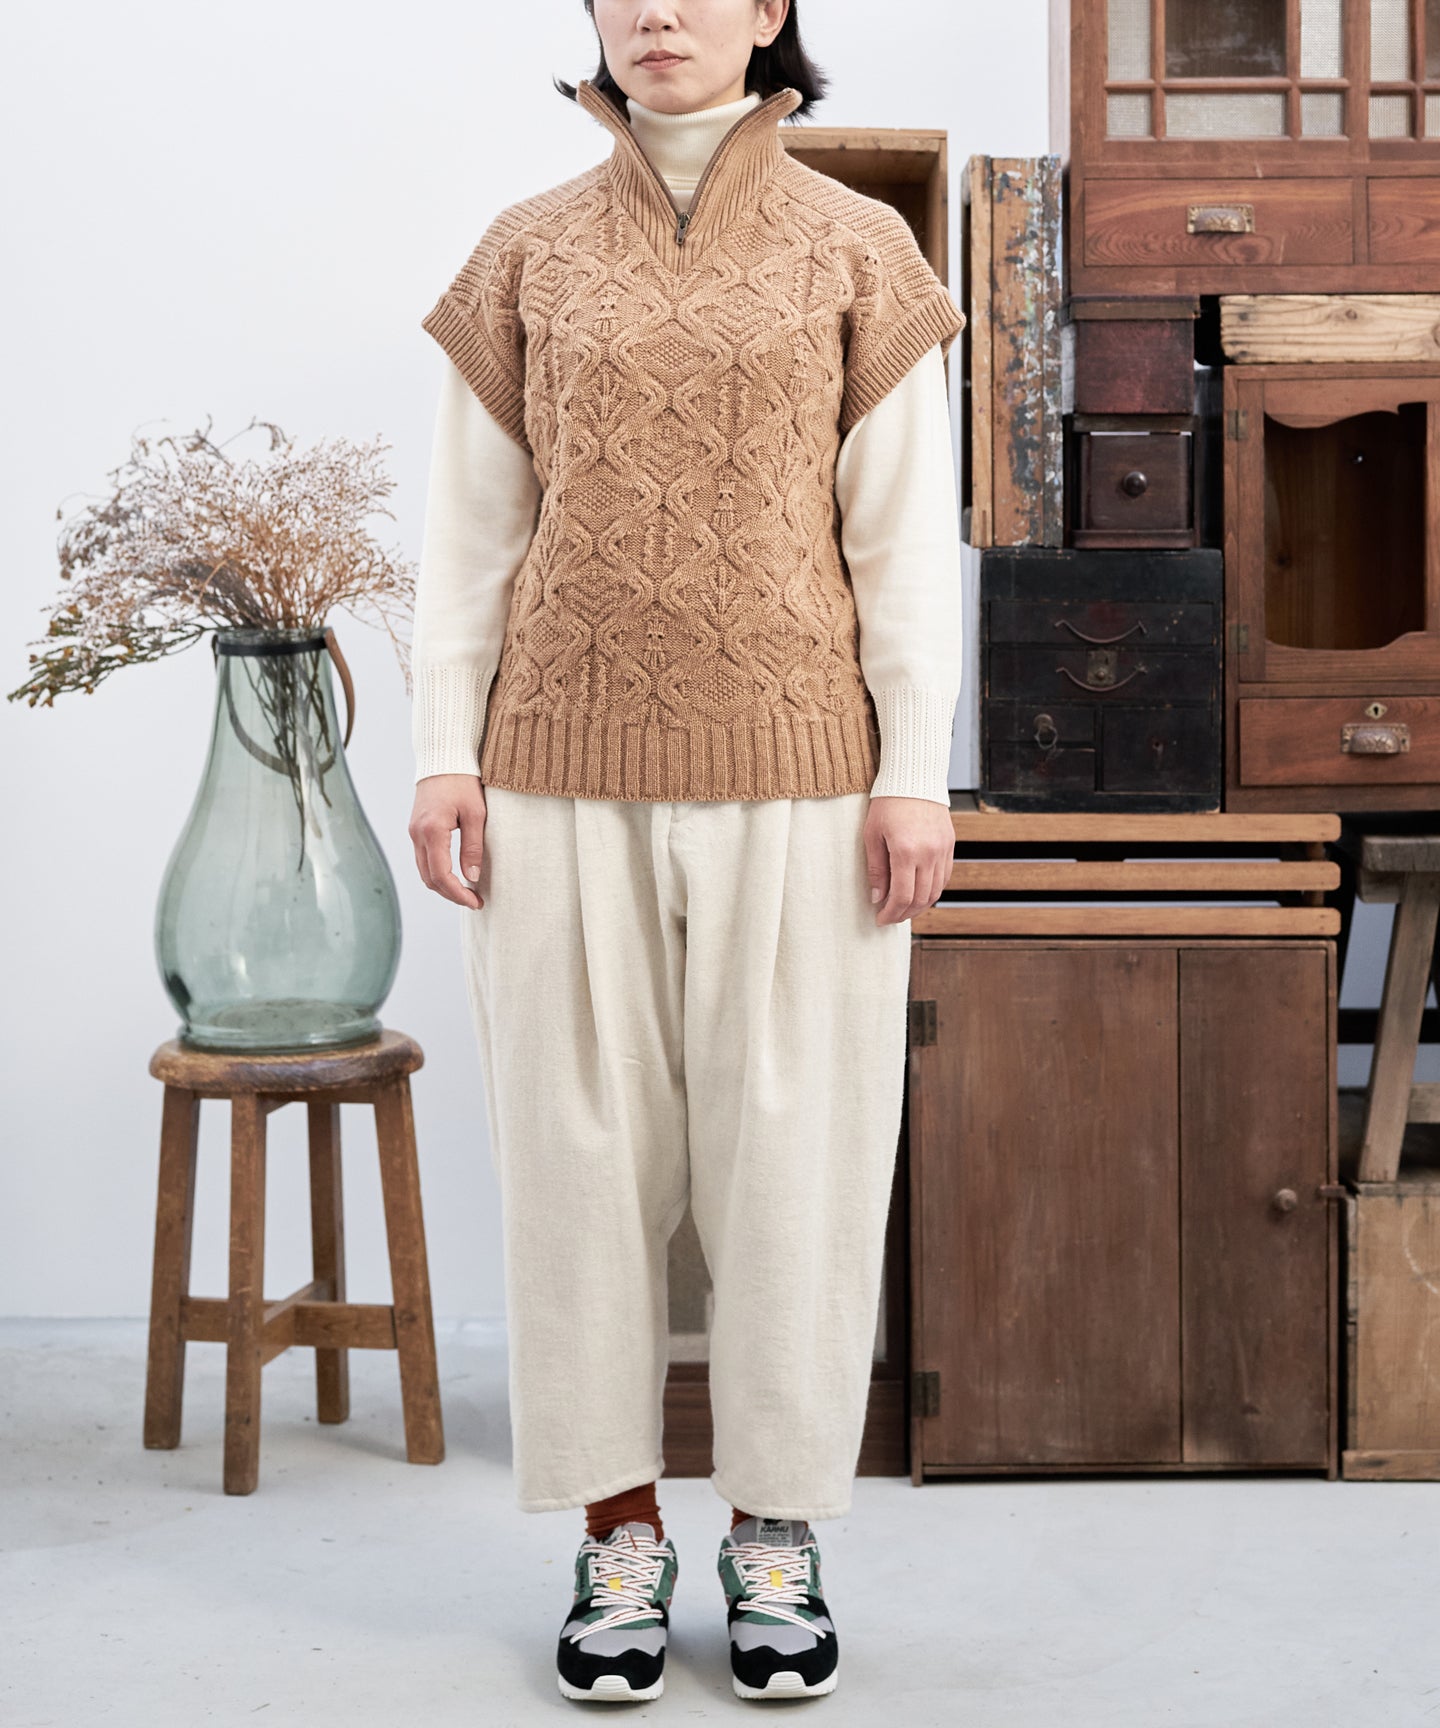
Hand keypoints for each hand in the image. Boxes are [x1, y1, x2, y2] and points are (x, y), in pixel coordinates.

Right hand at [409, 773, 487, 909]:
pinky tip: (455, 874)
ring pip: (424, 871)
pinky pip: (423, 859)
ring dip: (443, 885)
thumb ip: (473, 847)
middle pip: (429, 879)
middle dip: (451, 894)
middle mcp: (417, 834)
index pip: (441, 876)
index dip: (458, 894)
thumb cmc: (463, 782)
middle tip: (474, 901)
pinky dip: (437, 872)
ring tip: (466, 891)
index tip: (475, 902)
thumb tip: (473, 877)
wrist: (443, 758)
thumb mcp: (476, 814)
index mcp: (432, 831)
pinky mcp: (415, 829)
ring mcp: (413, 832)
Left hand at [863, 796, 953, 925]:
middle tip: (890, 917)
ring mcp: (942, 850)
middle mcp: (929, 853)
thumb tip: (877, 898)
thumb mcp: (872, 835)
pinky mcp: (949, 845)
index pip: (902, 896)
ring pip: (935, 891)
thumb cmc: (887, 803)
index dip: (891, 913)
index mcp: (906, 851)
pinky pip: (944, 877)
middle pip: (920, 898)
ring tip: (903, 909)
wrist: (914, 777)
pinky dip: (932, 890)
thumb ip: (876, 869)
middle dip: (904, 913)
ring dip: (919, 905)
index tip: (880, 919)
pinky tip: (919, 893)